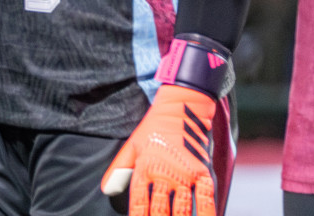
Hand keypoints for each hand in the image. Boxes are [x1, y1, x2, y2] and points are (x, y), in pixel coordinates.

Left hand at [102, 84, 216, 215]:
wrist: (182, 107)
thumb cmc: (155, 127)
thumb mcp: (133, 145)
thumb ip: (120, 168)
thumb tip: (106, 190)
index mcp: (145, 169)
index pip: (139, 202)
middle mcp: (164, 174)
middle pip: (160, 210)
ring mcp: (185, 175)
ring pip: (182, 209)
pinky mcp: (203, 172)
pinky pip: (206, 199)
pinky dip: (207, 213)